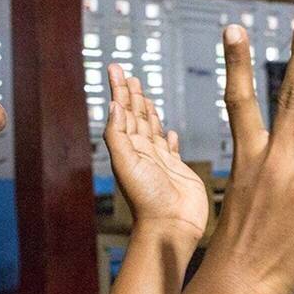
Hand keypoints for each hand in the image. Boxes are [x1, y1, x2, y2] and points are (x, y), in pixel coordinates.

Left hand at [104, 64, 207, 241]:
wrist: (172, 225)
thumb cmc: (148, 199)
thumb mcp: (126, 163)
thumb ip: (118, 134)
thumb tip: (115, 105)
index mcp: (128, 148)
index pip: (122, 112)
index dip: (119, 90)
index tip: (115, 68)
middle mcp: (142, 152)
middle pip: (136, 116)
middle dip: (131, 95)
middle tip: (127, 74)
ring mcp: (160, 161)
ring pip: (152, 129)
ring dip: (148, 111)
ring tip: (144, 95)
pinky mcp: (178, 170)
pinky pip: (171, 149)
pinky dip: (168, 138)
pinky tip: (168, 131)